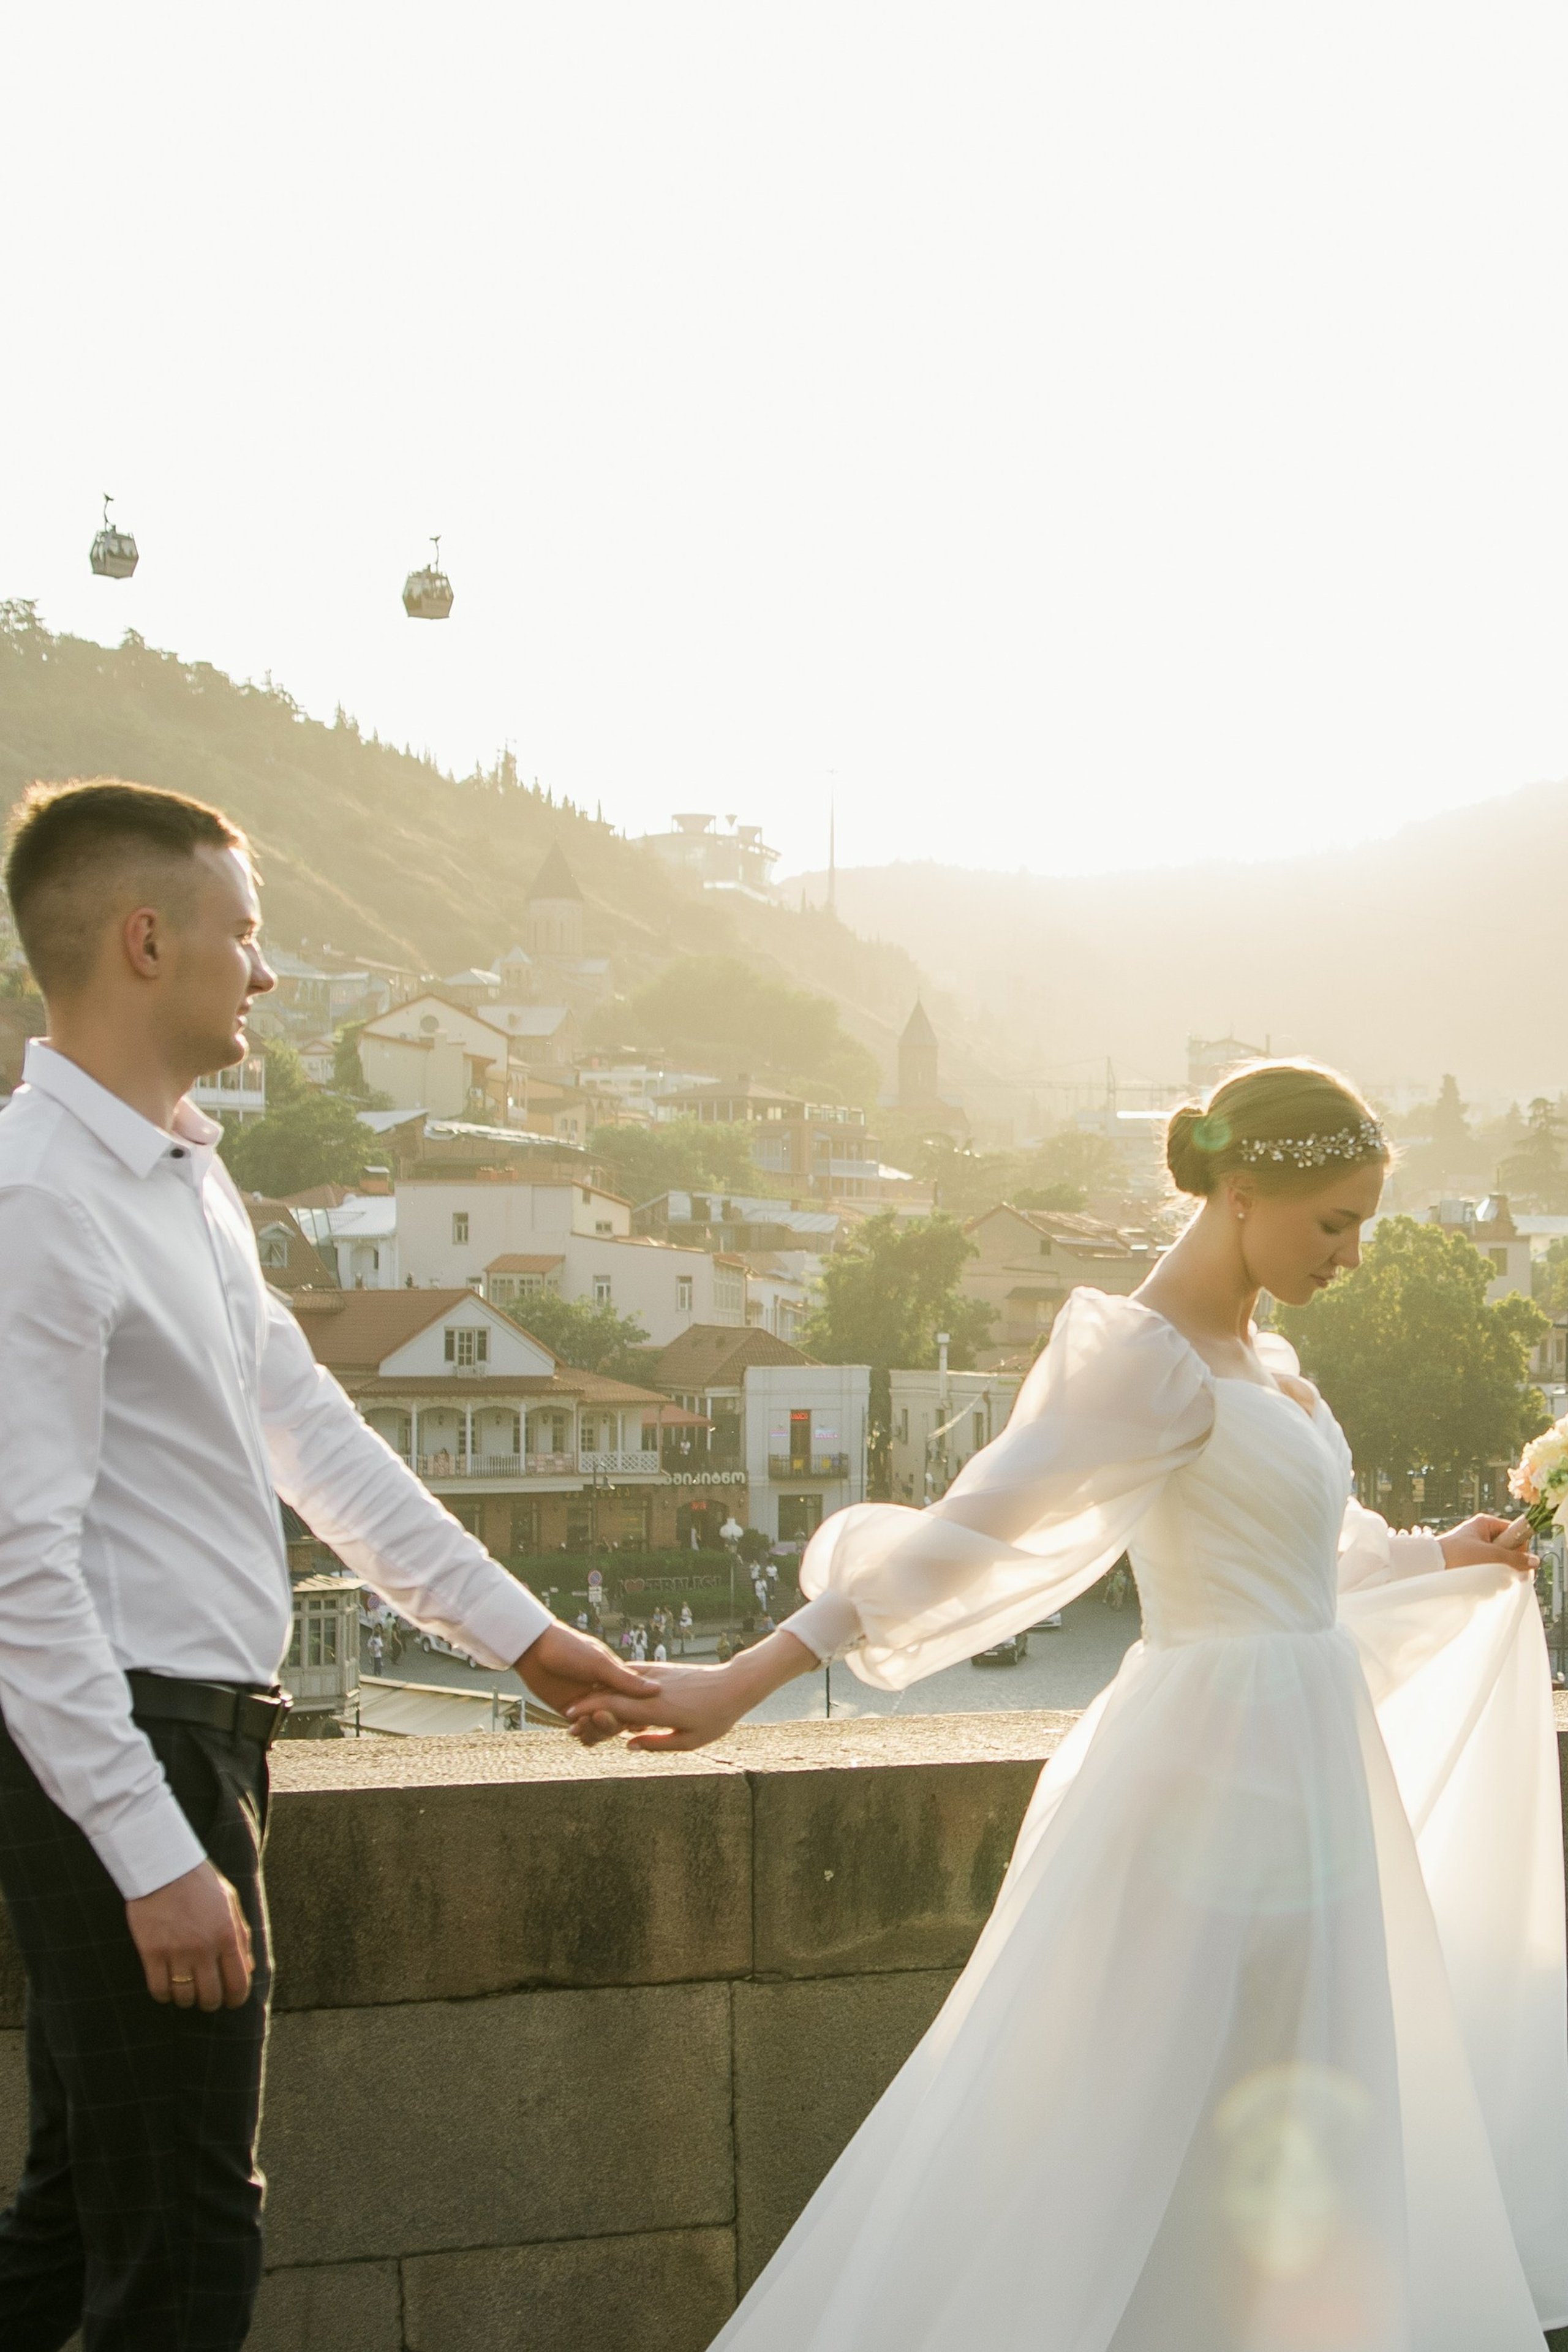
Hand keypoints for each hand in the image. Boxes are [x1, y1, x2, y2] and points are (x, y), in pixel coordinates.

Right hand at [125, 1859, 253, 2011]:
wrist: (164, 1867)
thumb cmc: (200, 1884)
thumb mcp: (230, 1903)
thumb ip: (241, 1936)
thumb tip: (249, 1969)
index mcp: (227, 1934)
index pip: (238, 1984)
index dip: (236, 2000)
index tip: (231, 2001)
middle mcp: (204, 1947)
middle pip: (210, 1997)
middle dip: (210, 2002)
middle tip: (206, 1996)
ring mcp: (176, 1951)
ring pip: (184, 1997)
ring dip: (186, 1999)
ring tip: (185, 1988)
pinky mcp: (152, 1952)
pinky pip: (159, 1990)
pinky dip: (164, 1995)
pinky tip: (166, 1986)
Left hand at [513, 1622, 656, 1733]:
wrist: (534, 1648)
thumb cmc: (568, 1648)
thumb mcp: (599, 1663)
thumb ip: (625, 1680)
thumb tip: (656, 1690)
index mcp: (617, 1680)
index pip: (633, 1705)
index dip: (633, 1715)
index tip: (628, 1720)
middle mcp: (605, 1694)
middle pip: (618, 1721)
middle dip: (610, 1724)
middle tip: (598, 1716)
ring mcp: (588, 1703)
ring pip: (601, 1729)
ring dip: (595, 1731)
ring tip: (582, 1723)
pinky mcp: (570, 1711)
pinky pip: (582, 1730)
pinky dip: (581, 1734)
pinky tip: (574, 1729)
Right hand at [565, 1658, 754, 1752]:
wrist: (735, 1684)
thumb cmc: (715, 1717)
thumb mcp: (689, 1741)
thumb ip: (656, 1744)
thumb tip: (628, 1745)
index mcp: (656, 1709)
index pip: (613, 1708)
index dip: (589, 1713)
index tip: (571, 1720)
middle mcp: (651, 1689)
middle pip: (610, 1693)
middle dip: (586, 1703)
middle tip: (568, 1715)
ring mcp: (656, 1675)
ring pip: (619, 1681)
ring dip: (599, 1691)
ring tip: (582, 1703)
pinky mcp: (661, 1669)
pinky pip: (632, 1673)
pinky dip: (617, 1682)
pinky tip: (608, 1688)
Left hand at [1437, 1513, 1537, 1575]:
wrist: (1430, 1567)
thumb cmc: (1457, 1555)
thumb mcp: (1491, 1555)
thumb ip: (1515, 1559)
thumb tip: (1535, 1561)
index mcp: (1485, 1523)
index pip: (1514, 1532)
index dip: (1520, 1547)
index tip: (1520, 1562)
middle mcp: (1480, 1534)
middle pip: (1507, 1550)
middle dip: (1506, 1564)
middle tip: (1500, 1571)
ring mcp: (1474, 1550)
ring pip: (1497, 1563)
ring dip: (1496, 1572)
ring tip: (1485, 1576)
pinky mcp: (1468, 1563)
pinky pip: (1486, 1571)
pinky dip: (1486, 1577)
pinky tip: (1479, 1582)